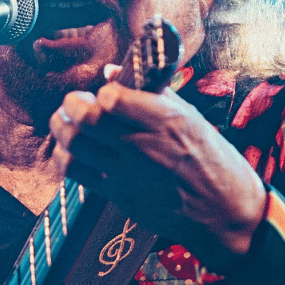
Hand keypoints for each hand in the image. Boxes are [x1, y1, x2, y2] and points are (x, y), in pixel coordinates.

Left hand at [49, 75, 267, 266]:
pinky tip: (72, 151)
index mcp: (166, 121)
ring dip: (61, 129)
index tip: (106, 94)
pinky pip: (78, 174)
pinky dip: (66, 158)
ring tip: (64, 122)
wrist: (223, 212)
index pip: (113, 98)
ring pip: (74, 146)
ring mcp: (129, 174)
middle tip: (74, 103)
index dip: (103, 91)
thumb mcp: (192, 118)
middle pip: (87, 119)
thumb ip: (152, 94)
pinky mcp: (120, 196)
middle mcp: (144, 147)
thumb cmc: (213, 161)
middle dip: (72, 104)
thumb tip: (112, 72)